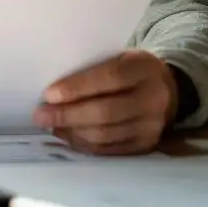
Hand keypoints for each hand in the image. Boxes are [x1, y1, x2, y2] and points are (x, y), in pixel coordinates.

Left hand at [32, 50, 177, 154]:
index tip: (48, 94)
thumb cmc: (130, 70)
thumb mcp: (118, 57)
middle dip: (68, 115)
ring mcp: (151, 126)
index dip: (77, 87)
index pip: (109, 78)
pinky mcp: (145, 145)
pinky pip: (109, 149)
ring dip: (72, 132)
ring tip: (50, 125)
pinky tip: (66, 135)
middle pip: (105, 112)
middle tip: (40, 115)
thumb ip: (93, 69)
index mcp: (144, 69)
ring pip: (105, 134)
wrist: (167, 90)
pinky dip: (83, 144)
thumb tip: (53, 91)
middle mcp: (152, 99)